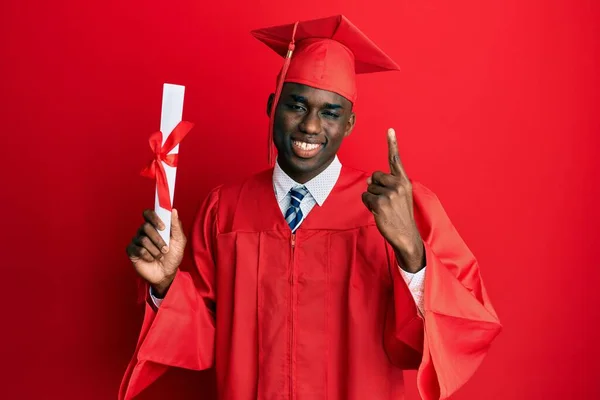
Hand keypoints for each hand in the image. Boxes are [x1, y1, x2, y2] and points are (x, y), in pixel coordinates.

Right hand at [126, 209, 186, 295]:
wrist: (167, 273)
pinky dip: (148, 256)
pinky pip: (138, 250)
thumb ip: (176, 225)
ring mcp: (137, 241)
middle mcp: (144, 231)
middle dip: (158, 239)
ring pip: (143, 239)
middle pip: (145, 226)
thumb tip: (174, 210)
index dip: (154, 217)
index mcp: (155, 226)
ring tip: (160, 256)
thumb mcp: (179, 241)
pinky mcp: (132, 251)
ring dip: (155, 250)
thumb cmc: (173, 256)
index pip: (148, 213)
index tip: (163, 227)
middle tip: (165, 249)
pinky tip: (151, 259)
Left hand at [361, 128, 424, 272]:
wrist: (406, 235)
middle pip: (375, 176)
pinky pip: (365, 197)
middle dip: (375, 187)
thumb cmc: (400, 215)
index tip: (390, 129)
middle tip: (386, 202)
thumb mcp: (399, 197)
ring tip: (385, 209)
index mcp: (404, 181)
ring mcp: (390, 194)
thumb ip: (386, 184)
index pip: (396, 160)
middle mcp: (399, 185)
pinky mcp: (380, 203)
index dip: (392, 144)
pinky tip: (379, 212)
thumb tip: (368, 179)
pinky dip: (368, 204)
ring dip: (372, 198)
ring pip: (369, 188)